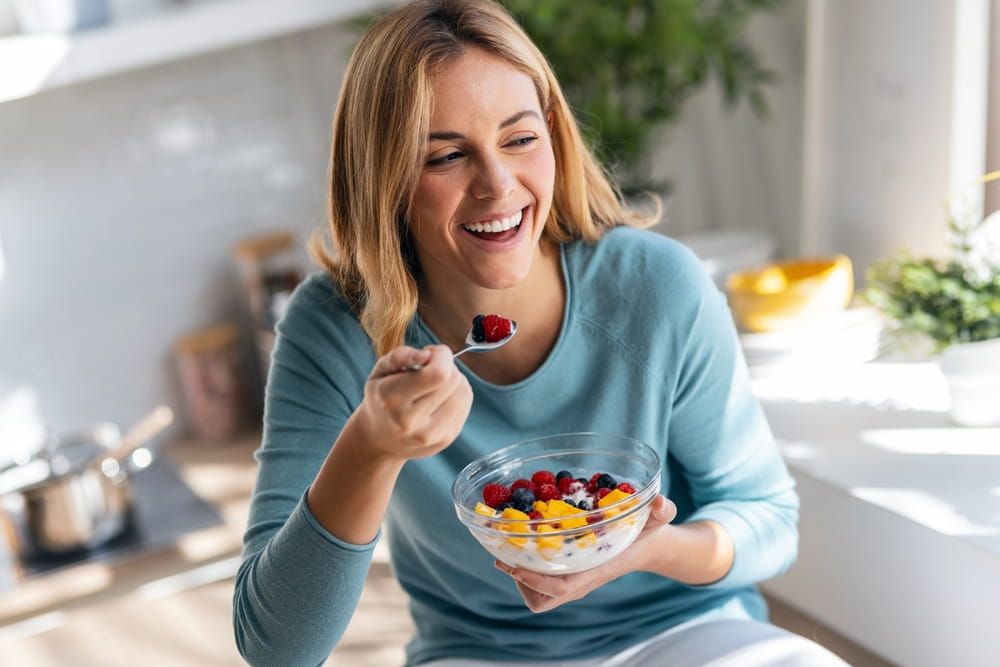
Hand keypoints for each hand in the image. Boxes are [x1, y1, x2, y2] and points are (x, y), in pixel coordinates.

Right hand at [355, 344, 472, 461]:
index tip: (429, 354)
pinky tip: (441, 397)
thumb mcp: (380, 372)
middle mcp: (411, 421)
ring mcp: (431, 434)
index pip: (439, 373)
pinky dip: (457, 394)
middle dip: (446, 366)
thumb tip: (427, 354)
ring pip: (464, 391)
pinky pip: (465, 405)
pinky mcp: (446, 439)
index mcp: (391, 399)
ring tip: (436, 383)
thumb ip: (400, 356)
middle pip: (453, 379)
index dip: (441, 356)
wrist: (379, 440)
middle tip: (430, 368)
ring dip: (455, 380)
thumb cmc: (381, 398)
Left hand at [494, 495, 676, 612]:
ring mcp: (574, 580)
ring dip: (521, 574)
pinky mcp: (569, 574)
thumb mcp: (656, 520)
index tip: (513, 563)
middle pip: (541, 598)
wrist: (650, 547)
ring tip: (510, 548)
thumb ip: (661, 512)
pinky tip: (525, 544)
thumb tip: (662, 503)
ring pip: (538, 594)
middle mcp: (581, 580)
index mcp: (596, 570)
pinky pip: (541, 582)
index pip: (560, 587)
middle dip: (520, 579)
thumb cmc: (648, 533)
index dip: (534, 579)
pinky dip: (528, 568)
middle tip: (504, 554)